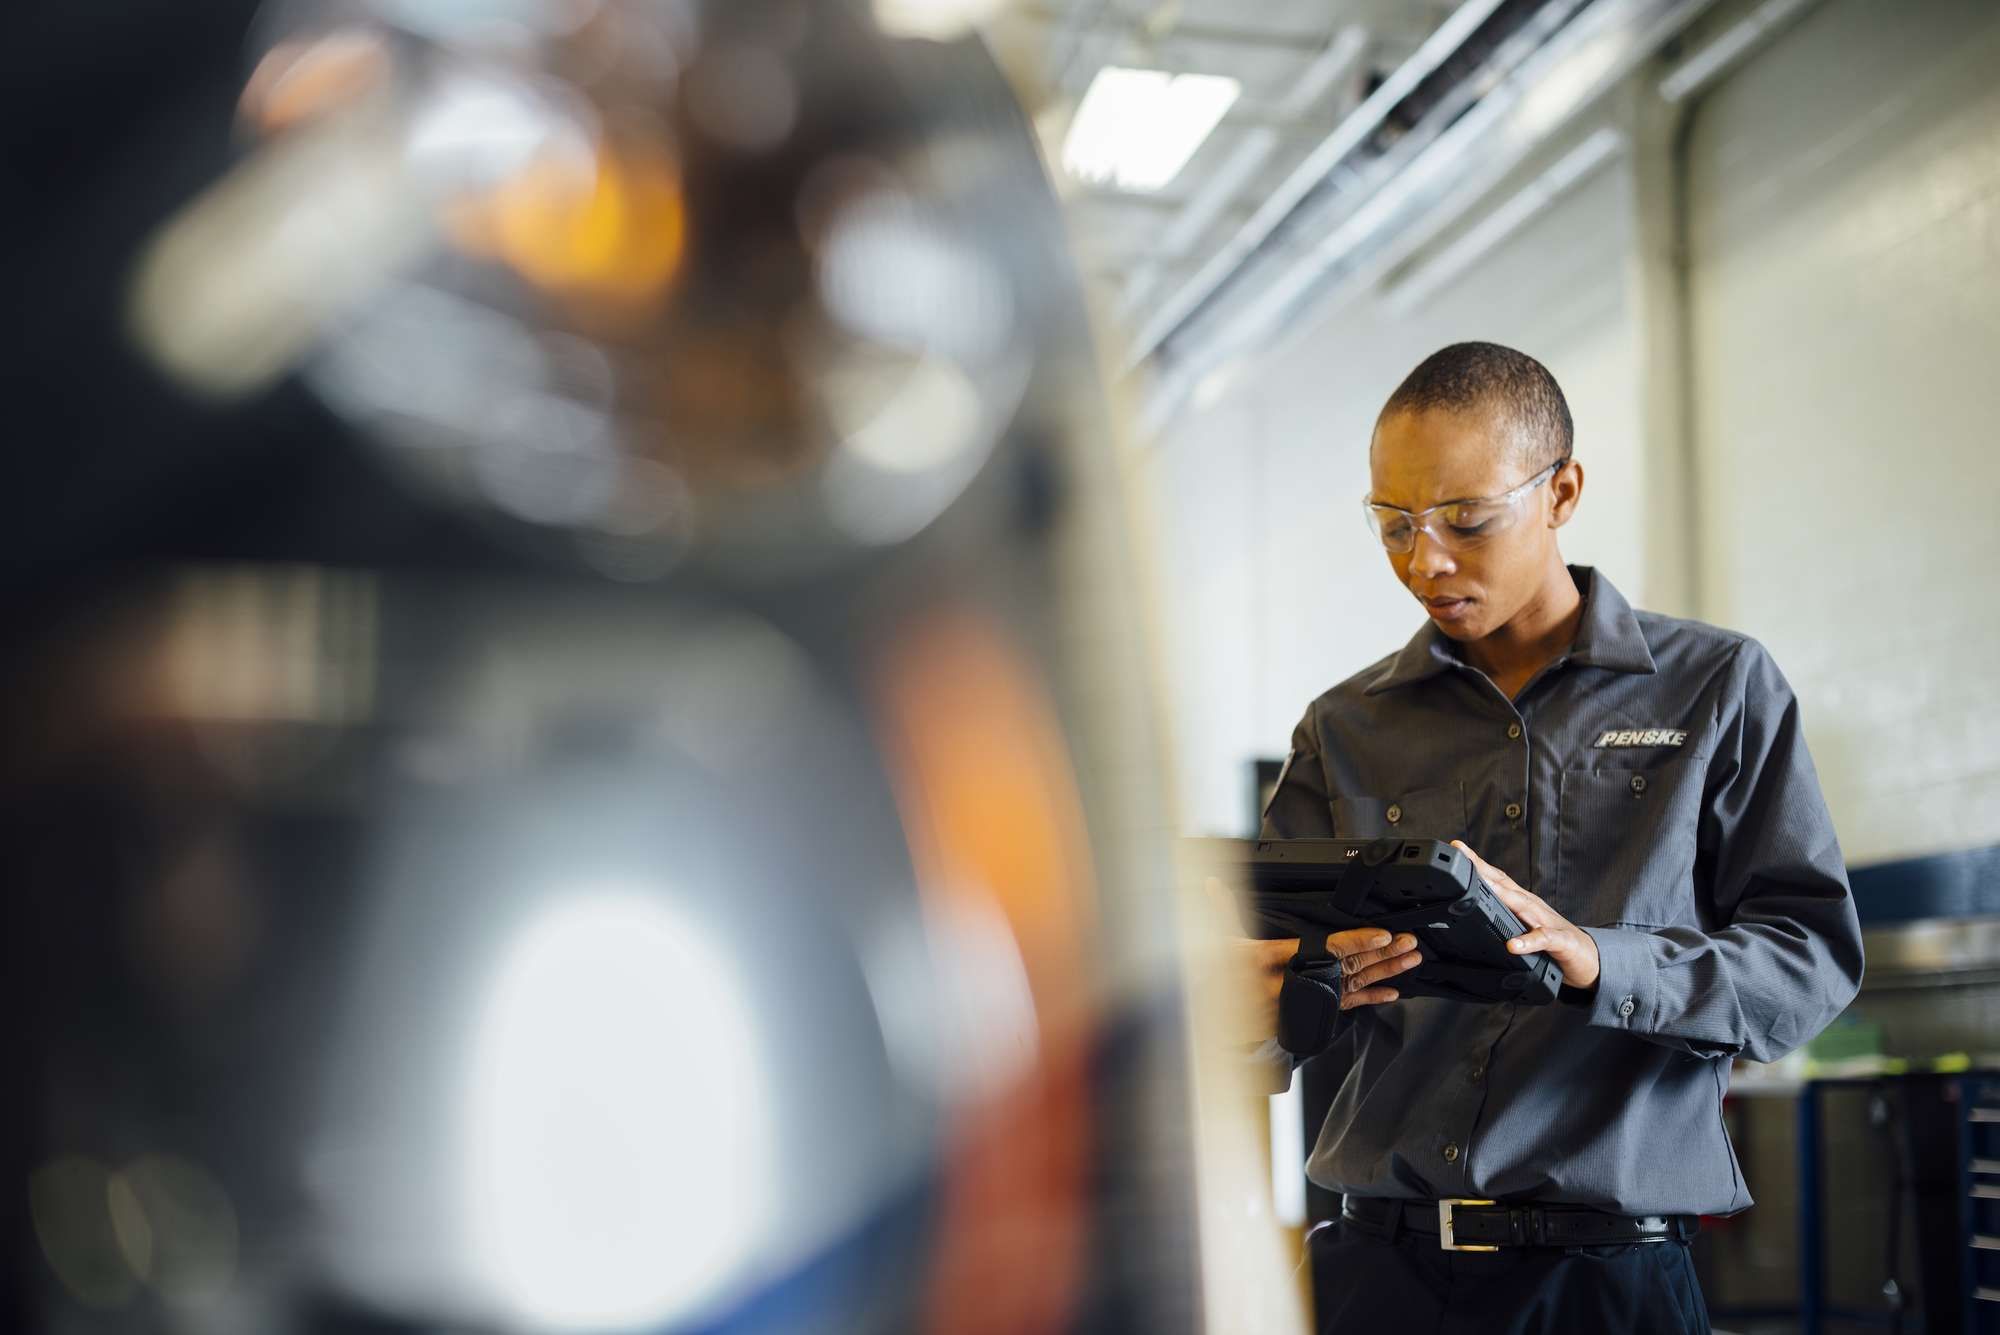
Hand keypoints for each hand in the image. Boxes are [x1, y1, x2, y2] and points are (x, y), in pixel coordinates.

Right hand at [1225, 927, 1421, 1043]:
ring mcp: (1302, 1001)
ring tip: (1409, 962)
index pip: (1323, 949)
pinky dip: (1367, 998)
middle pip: (1346, 969)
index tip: (1382, 935)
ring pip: (1350, 987)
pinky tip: (1390, 993)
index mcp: (1272, 961)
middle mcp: (1292, 984)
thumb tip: (1212, 882)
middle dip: (1381, 956)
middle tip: (1409, 943)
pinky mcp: (1307, 1014)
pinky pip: (1343, 1006)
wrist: (1214, 1023)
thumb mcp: (1218, 942)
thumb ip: (1222, 909)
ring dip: (1383, 975)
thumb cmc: (1217, 980)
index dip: (1356, 942)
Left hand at [1451, 840, 1599, 990]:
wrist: (1587, 956)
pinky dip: (1527, 941)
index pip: (1496, 878)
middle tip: (1463, 856)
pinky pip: (1542, 940)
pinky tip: (1513, 944)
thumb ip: (1501, 916)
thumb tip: (1472, 910)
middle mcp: (1532, 906)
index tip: (1457, 849)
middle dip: (1483, 870)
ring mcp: (1546, 921)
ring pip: (1522, 906)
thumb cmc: (1552, 939)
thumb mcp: (1522, 925)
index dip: (1476, 864)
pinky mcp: (1559, 942)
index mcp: (1521, 902)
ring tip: (1485, 888)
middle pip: (1505, 884)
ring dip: (1503, 896)